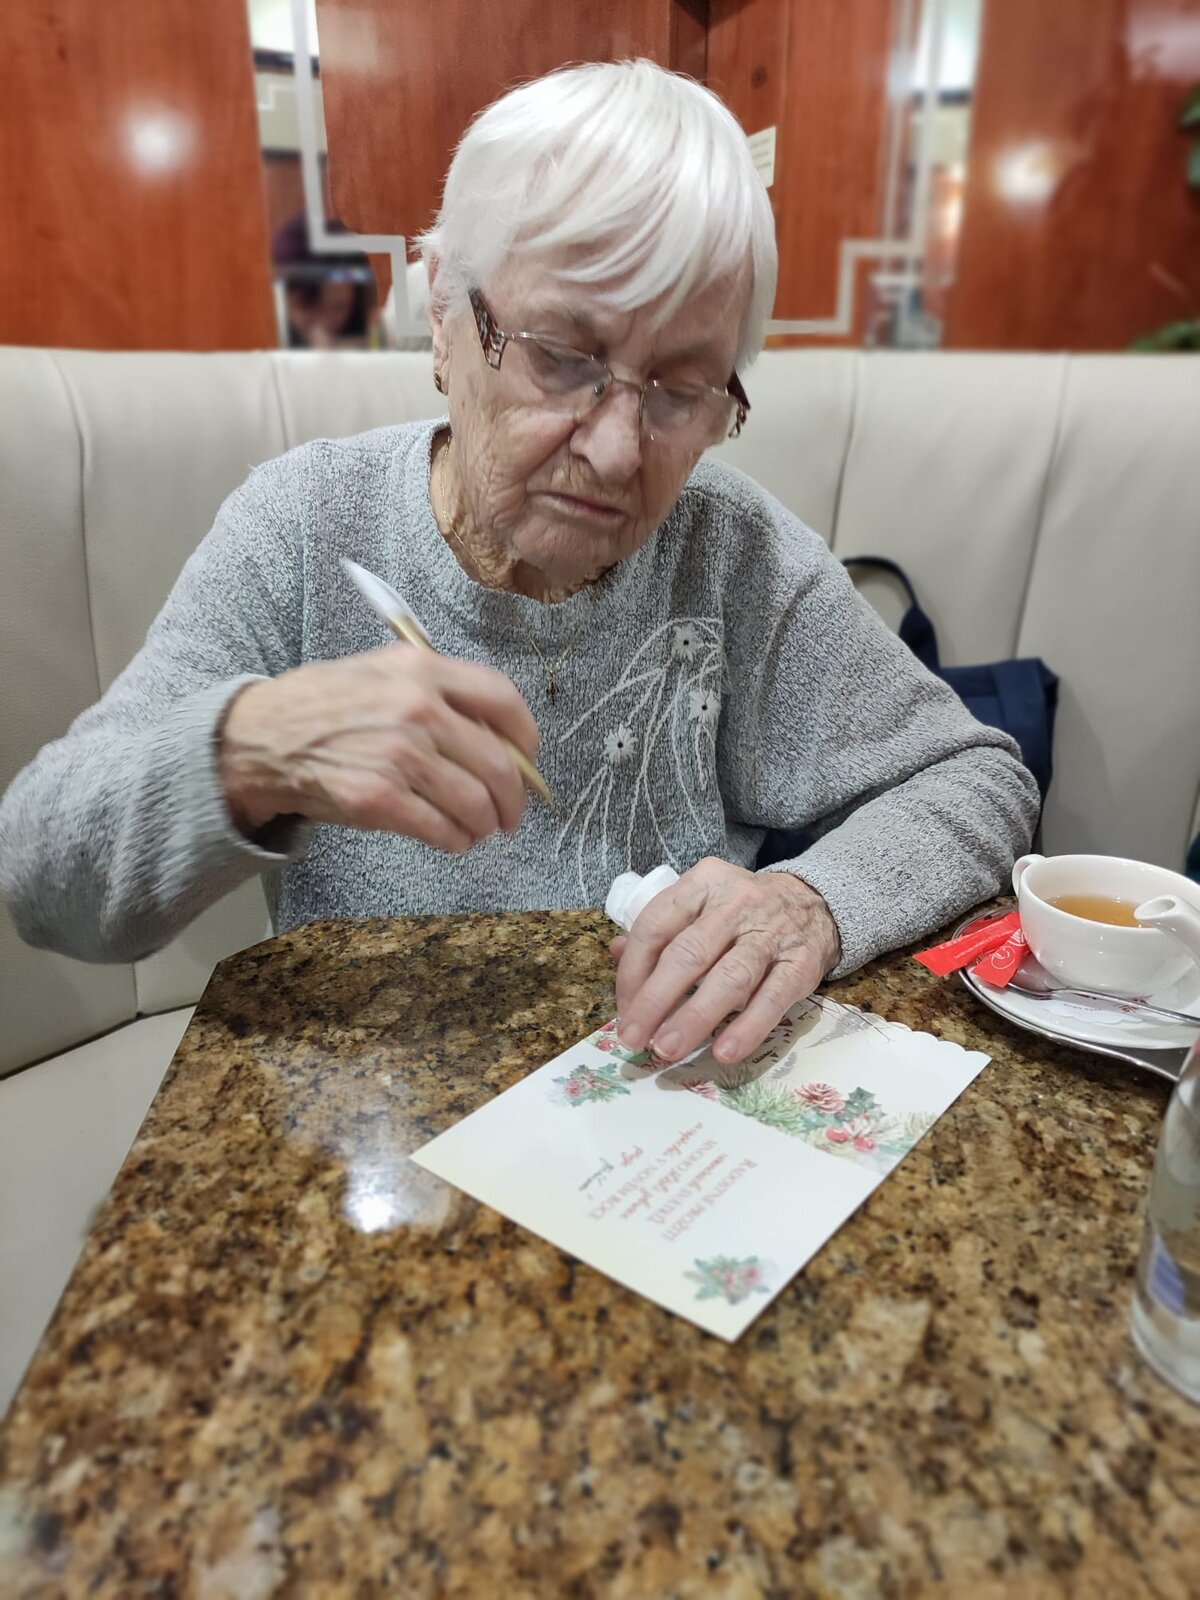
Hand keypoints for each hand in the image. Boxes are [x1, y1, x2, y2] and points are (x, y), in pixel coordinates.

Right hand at [218, 643, 539, 851]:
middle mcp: (417, 709)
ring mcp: (399, 755)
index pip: (503, 699)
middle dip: (514, 799)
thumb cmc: (324, 705)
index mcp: (421, 669)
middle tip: (512, 814)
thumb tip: (498, 734)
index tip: (529, 760)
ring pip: (475, 802)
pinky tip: (454, 839)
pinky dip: (457, 841)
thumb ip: (439, 690)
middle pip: (498, 763)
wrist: (261, 738)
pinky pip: (442, 829)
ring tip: (481, 829)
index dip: (527, 737)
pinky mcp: (379, 799)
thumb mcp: (382, 670)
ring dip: (486, 824)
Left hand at [612, 858, 841, 1066]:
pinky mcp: (802, 962)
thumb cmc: (743, 912)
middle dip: (655, 1000)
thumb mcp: (701, 905)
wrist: (815, 903)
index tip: (623, 1011)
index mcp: (702, 884)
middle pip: (689, 954)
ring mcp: (772, 932)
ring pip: (729, 977)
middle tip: (634, 1038)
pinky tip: (724, 1052)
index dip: (633, 972)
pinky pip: (772, 998)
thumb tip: (615, 955)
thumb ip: (661, 929)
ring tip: (668, 1049)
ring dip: (694, 1017)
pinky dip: (747, 1027)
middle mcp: (736, 903)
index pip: (656, 926)